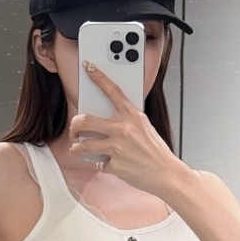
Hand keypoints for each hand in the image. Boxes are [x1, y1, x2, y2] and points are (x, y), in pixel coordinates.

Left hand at [69, 60, 184, 198]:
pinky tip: (104, 163)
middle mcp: (122, 129)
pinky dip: (99, 164)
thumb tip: (106, 120)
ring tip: (76, 148)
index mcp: (132, 115)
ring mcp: (117, 147)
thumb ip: (127, 121)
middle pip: (85, 120)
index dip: (98, 76)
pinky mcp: (114, 165)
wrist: (165, 173)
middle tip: (74, 130)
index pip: (112, 90)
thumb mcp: (144, 127)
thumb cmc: (155, 151)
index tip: (87, 67)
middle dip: (74, 126)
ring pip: (83, 145)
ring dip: (76, 148)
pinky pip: (97, 163)